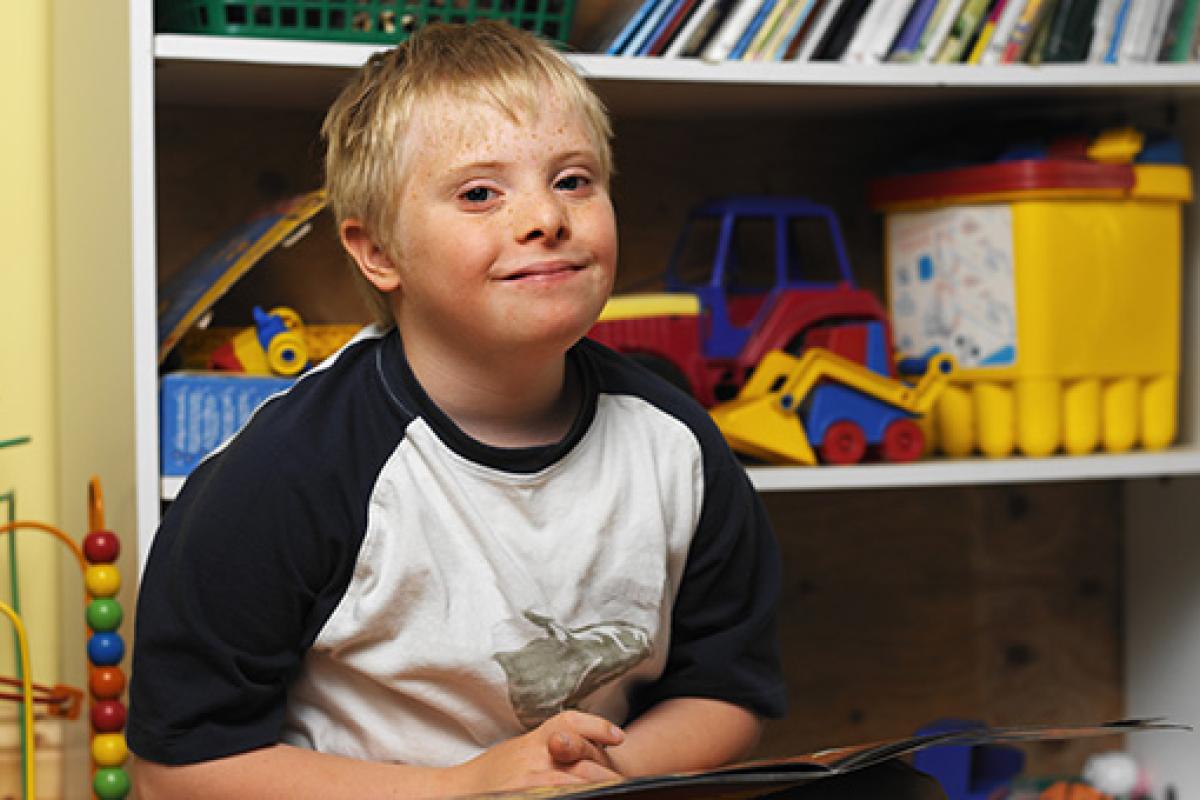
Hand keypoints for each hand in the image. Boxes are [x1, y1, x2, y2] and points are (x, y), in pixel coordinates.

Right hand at [447, 710, 625, 794]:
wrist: (457, 791)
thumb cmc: (492, 775)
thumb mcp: (520, 751)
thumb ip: (548, 746)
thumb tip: (576, 748)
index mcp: (535, 741)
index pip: (569, 723)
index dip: (596, 726)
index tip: (618, 737)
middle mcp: (534, 756)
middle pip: (581, 759)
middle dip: (606, 774)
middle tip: (624, 783)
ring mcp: (530, 779)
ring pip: (577, 782)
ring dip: (597, 788)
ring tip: (616, 793)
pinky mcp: (526, 793)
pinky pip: (560, 795)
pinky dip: (576, 795)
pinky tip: (588, 797)